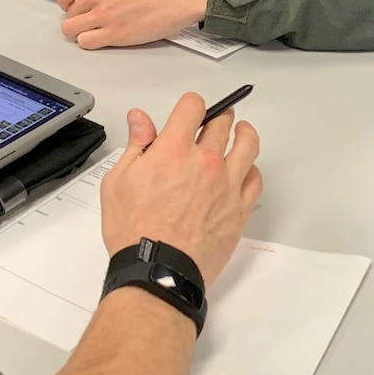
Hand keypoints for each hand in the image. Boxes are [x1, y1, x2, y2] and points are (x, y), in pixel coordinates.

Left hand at [56, 0, 209, 48]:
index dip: (68, 3)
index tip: (74, 7)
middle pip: (68, 13)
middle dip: (78, 17)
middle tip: (90, 19)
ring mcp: (104, 16)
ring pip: (71, 30)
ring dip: (80, 32)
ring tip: (94, 31)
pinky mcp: (115, 34)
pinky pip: (86, 42)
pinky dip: (90, 42)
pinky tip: (101, 38)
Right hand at [100, 93, 261, 288]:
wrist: (158, 270)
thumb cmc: (134, 231)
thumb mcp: (118, 182)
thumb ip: (135, 145)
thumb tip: (140, 119)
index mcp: (174, 149)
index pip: (193, 107)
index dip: (191, 104)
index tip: (190, 111)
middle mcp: (206, 161)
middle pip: (223, 122)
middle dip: (218, 117)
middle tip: (215, 121)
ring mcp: (227, 185)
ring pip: (248, 145)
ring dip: (244, 133)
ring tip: (240, 133)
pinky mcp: (239, 208)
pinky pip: (255, 179)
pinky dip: (250, 169)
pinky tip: (244, 171)